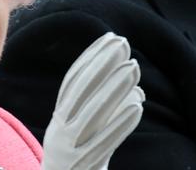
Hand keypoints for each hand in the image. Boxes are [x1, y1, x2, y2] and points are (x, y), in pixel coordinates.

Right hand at [41, 32, 144, 169]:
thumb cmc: (78, 168)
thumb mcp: (82, 139)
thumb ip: (98, 113)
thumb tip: (132, 90)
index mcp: (58, 122)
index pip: (72, 82)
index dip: (90, 58)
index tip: (109, 38)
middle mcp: (59, 132)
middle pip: (80, 92)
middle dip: (102, 64)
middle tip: (124, 43)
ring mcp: (69, 150)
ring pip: (92, 113)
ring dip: (114, 88)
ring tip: (134, 68)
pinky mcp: (83, 167)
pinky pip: (104, 142)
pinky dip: (120, 123)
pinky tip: (137, 106)